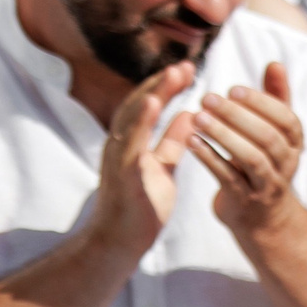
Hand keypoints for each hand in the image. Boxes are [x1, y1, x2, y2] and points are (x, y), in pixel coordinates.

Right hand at [88, 62, 198, 257]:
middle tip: (185, 64)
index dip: (165, 87)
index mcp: (131, 144)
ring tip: (172, 74)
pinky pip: (129, 142)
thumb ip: (172, 142)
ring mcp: (118, 158)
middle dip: (160, 83)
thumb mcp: (162, 167)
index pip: (147, 107)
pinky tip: (153, 103)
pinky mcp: (121, 173)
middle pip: (137, 105)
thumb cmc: (140, 206)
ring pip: (131, 118)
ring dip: (151, 93)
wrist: (120, 242)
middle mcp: (120, 145)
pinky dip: (140, 121)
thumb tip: (188, 114)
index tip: (187, 70)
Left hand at [192, 62, 306, 241]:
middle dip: (238, 116)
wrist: (264, 219)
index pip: (288, 120)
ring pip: (251, 158)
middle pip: (268, 138)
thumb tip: (275, 63)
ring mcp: (267, 185)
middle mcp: (287, 165)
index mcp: (295, 145)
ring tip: (198, 117)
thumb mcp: (276, 133)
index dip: (262, 103)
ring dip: (224, 136)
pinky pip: (228, 178)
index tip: (232, 87)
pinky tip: (190, 140)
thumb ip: (276, 98)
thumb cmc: (266, 164)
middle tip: (208, 97)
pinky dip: (210, 158)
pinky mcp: (244, 201)